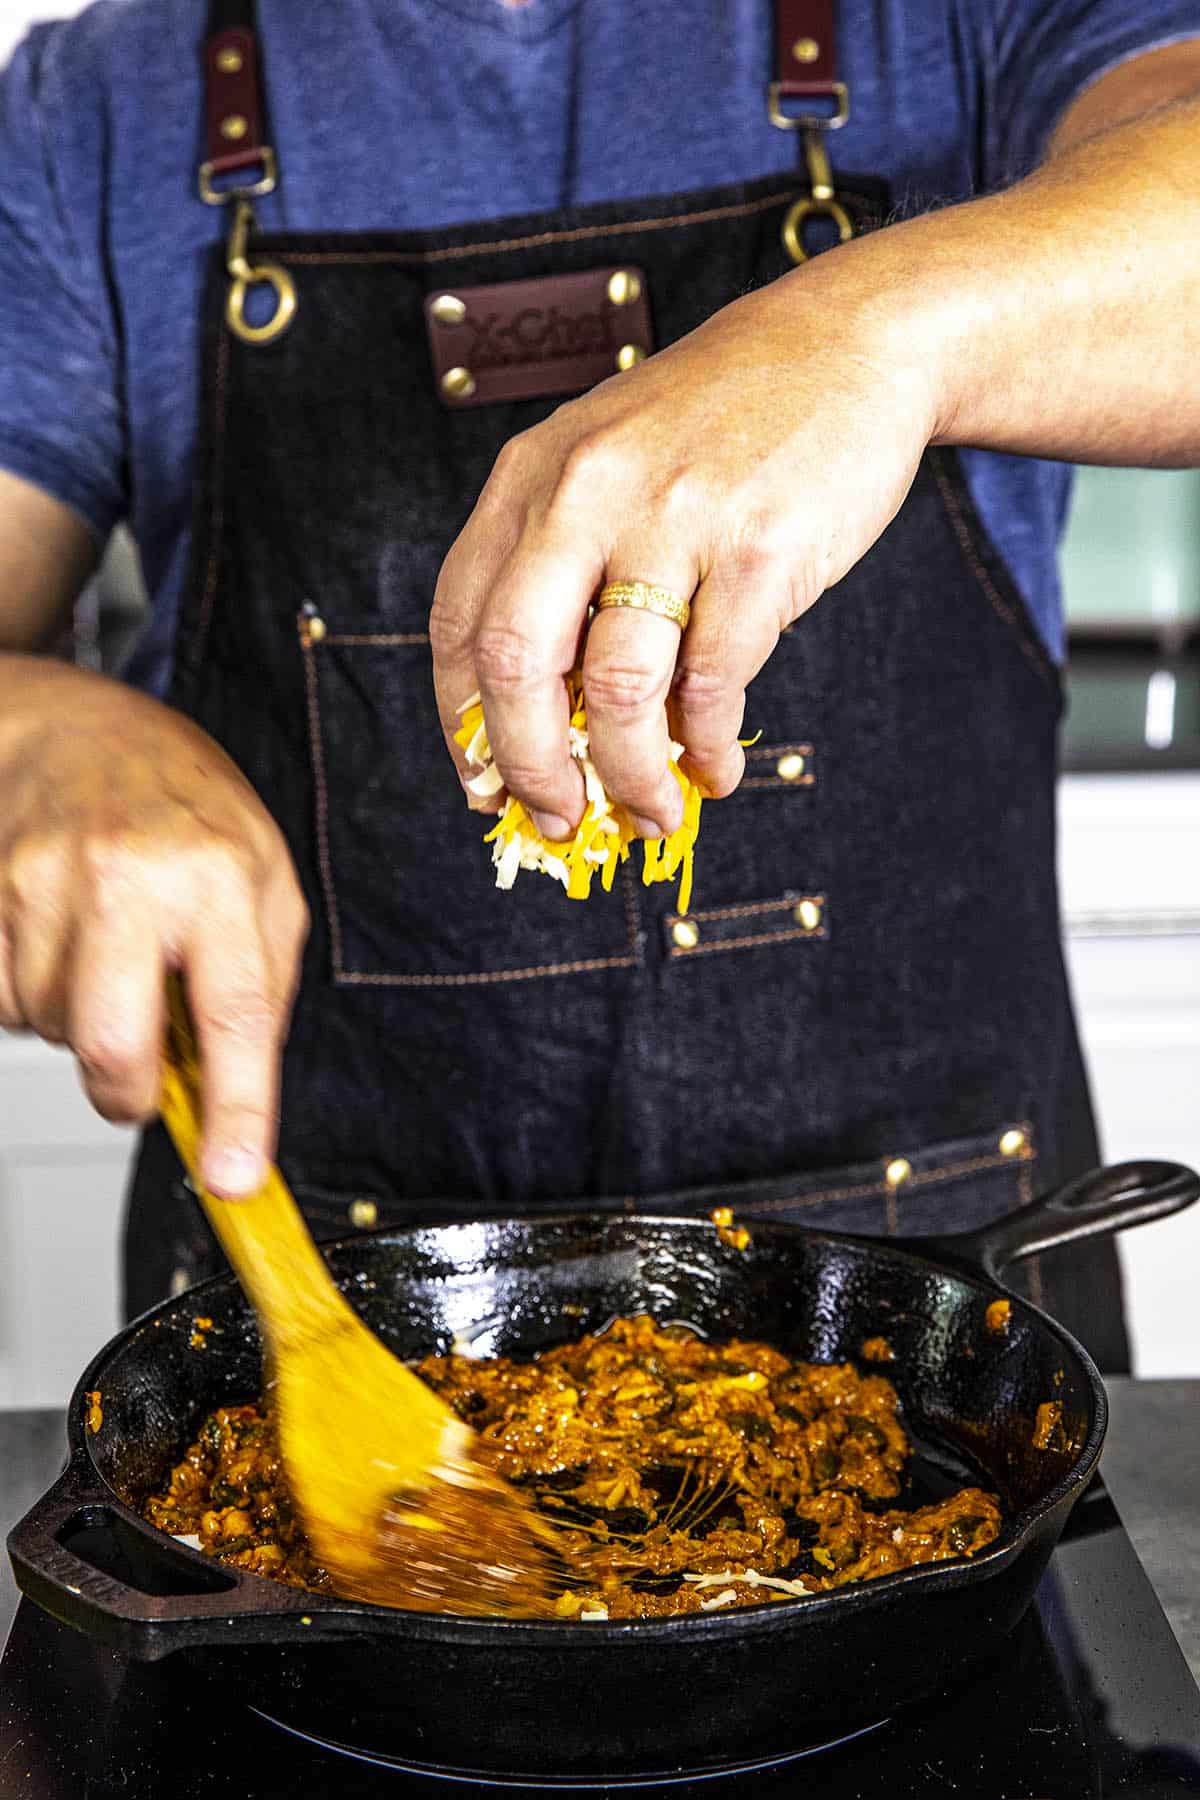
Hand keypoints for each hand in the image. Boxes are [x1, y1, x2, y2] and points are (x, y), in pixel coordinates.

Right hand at [0, 659, 307, 1195]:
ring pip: (52, 1030)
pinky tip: (59, 944)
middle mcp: (128, 876)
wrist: (78, 729)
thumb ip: (259, 986)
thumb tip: (235, 1095)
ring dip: (81, 1024)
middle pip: (113, 1046)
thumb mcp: (265, 880)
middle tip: (144, 1076)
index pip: (235, 1013)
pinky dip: (32, 996)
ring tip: (107, 956)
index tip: (234, 1176)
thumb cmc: (184, 809)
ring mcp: (42, 881)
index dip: (237, 1108)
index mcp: (220, 875)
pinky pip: (2, 1002)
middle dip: (129, 1091)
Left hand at [431, 253, 941, 837]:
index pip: (461, 621)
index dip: (463, 721)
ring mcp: (674, 519)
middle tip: (556, 820)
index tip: (483, 783)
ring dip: (628, 778)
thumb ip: (565, 569)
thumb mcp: (609, 465)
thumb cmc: (720, 424)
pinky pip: (715, 684)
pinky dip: (708, 747)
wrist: (848, 344)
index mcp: (533, 477)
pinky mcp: (758, 551)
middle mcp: (587, 493)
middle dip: (528, 767)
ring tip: (649, 815)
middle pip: (516, 665)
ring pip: (620, 691)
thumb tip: (551, 722)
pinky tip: (713, 770)